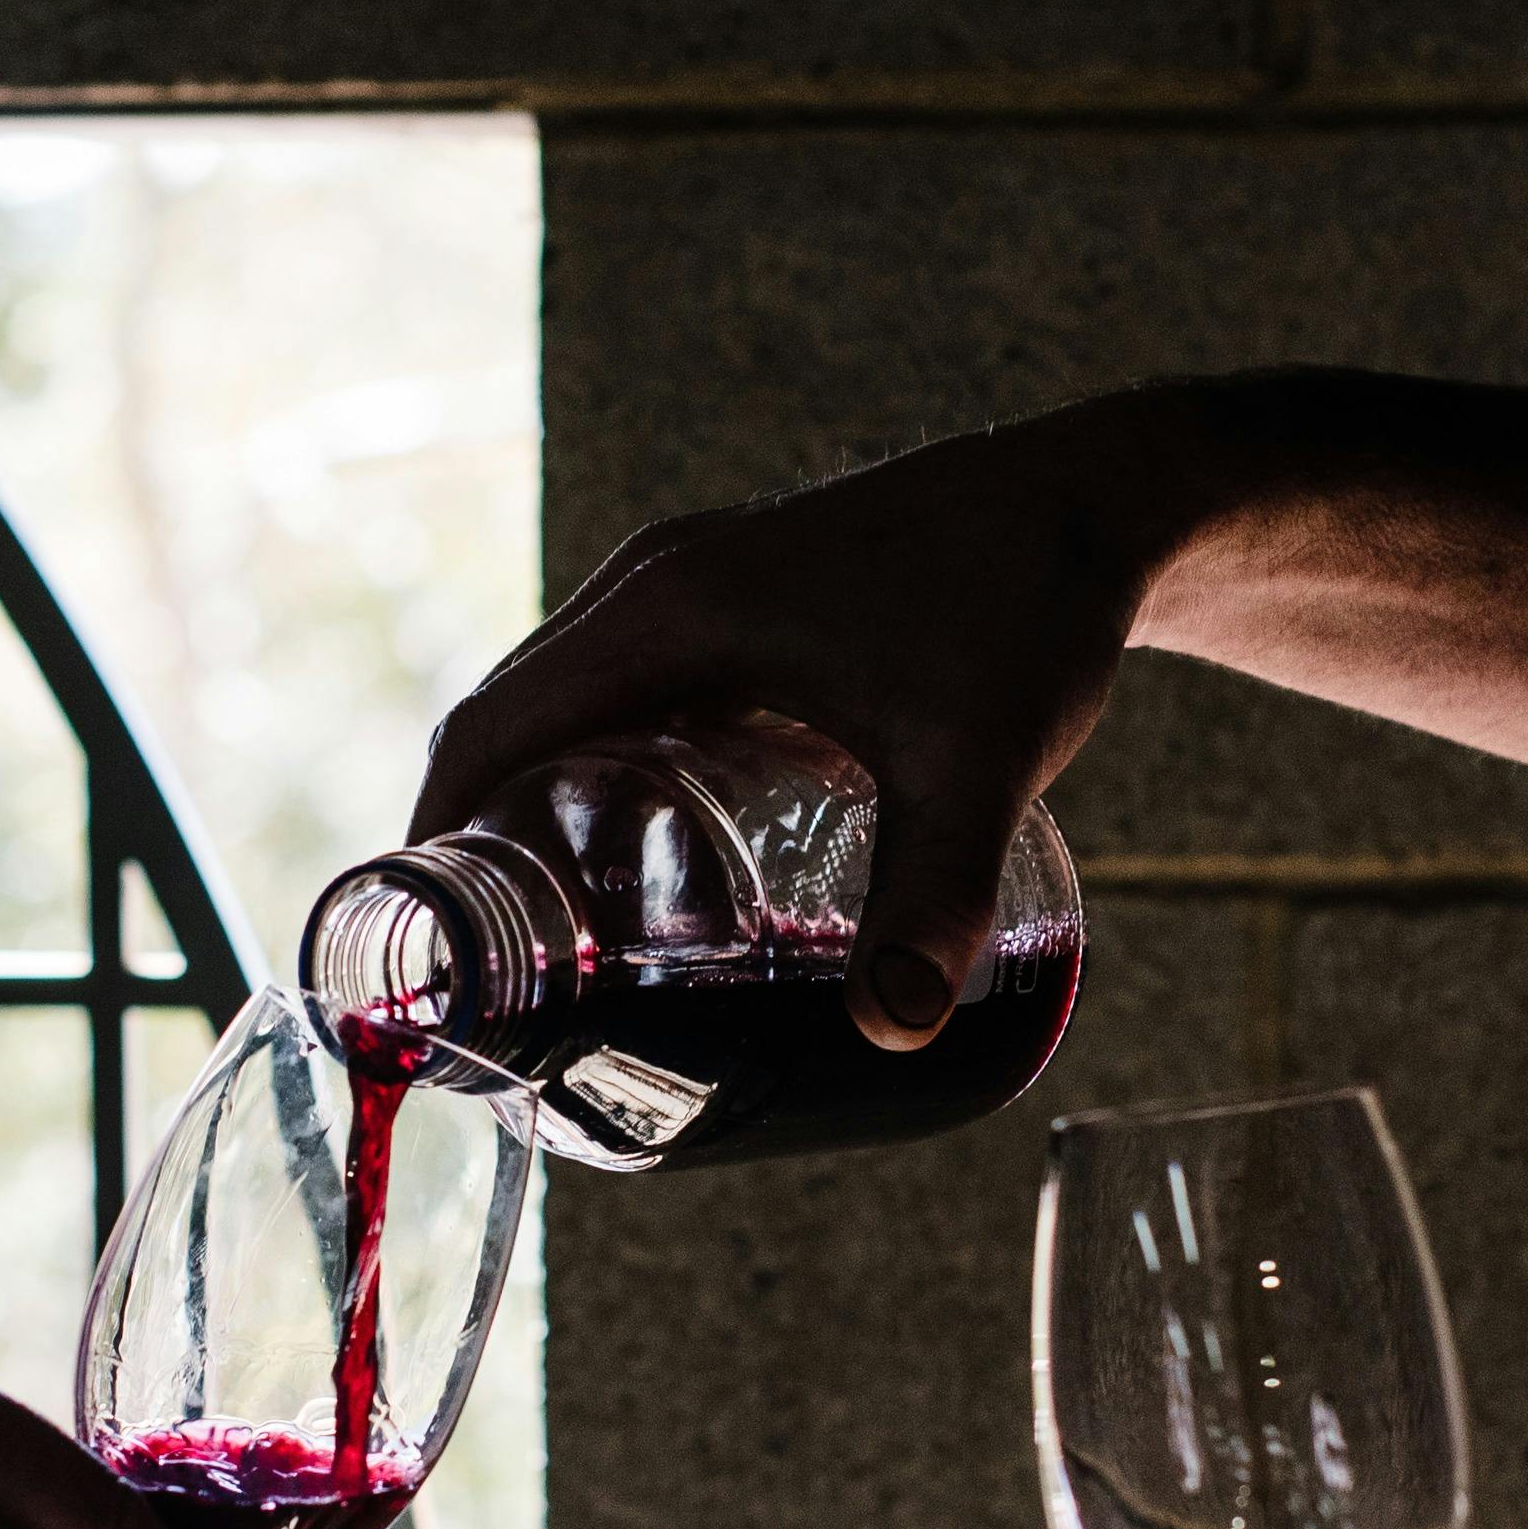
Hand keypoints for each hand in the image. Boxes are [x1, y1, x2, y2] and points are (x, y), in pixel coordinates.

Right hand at [410, 403, 1176, 1047]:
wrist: (1099, 497)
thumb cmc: (1027, 609)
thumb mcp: (977, 765)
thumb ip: (937, 898)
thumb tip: (895, 1031)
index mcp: (668, 612)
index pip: (492, 726)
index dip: (434, 834)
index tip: (427, 944)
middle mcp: (656, 583)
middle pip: (512, 717)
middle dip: (481, 838)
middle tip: (499, 968)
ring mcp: (695, 577)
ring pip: (569, 699)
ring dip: (542, 798)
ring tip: (562, 926)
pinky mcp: (739, 590)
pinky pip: (626, 681)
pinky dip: (601, 758)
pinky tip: (653, 843)